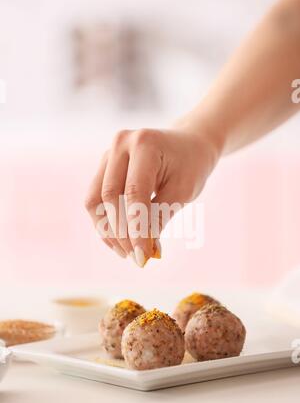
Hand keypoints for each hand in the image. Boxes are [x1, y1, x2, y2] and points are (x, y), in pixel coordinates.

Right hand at [85, 127, 219, 266]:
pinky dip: (105, 223)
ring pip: (95, 200)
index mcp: (145, 144)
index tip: (143, 258)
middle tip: (137, 259)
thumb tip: (144, 253)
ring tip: (127, 253)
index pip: (135, 193)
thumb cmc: (190, 166)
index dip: (136, 229)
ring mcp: (108, 154)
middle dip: (122, 233)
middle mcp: (120, 144)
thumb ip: (160, 218)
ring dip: (108, 231)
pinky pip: (95, 199)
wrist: (188, 144)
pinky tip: (119, 242)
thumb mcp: (183, 191)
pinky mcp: (104, 166)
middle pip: (110, 197)